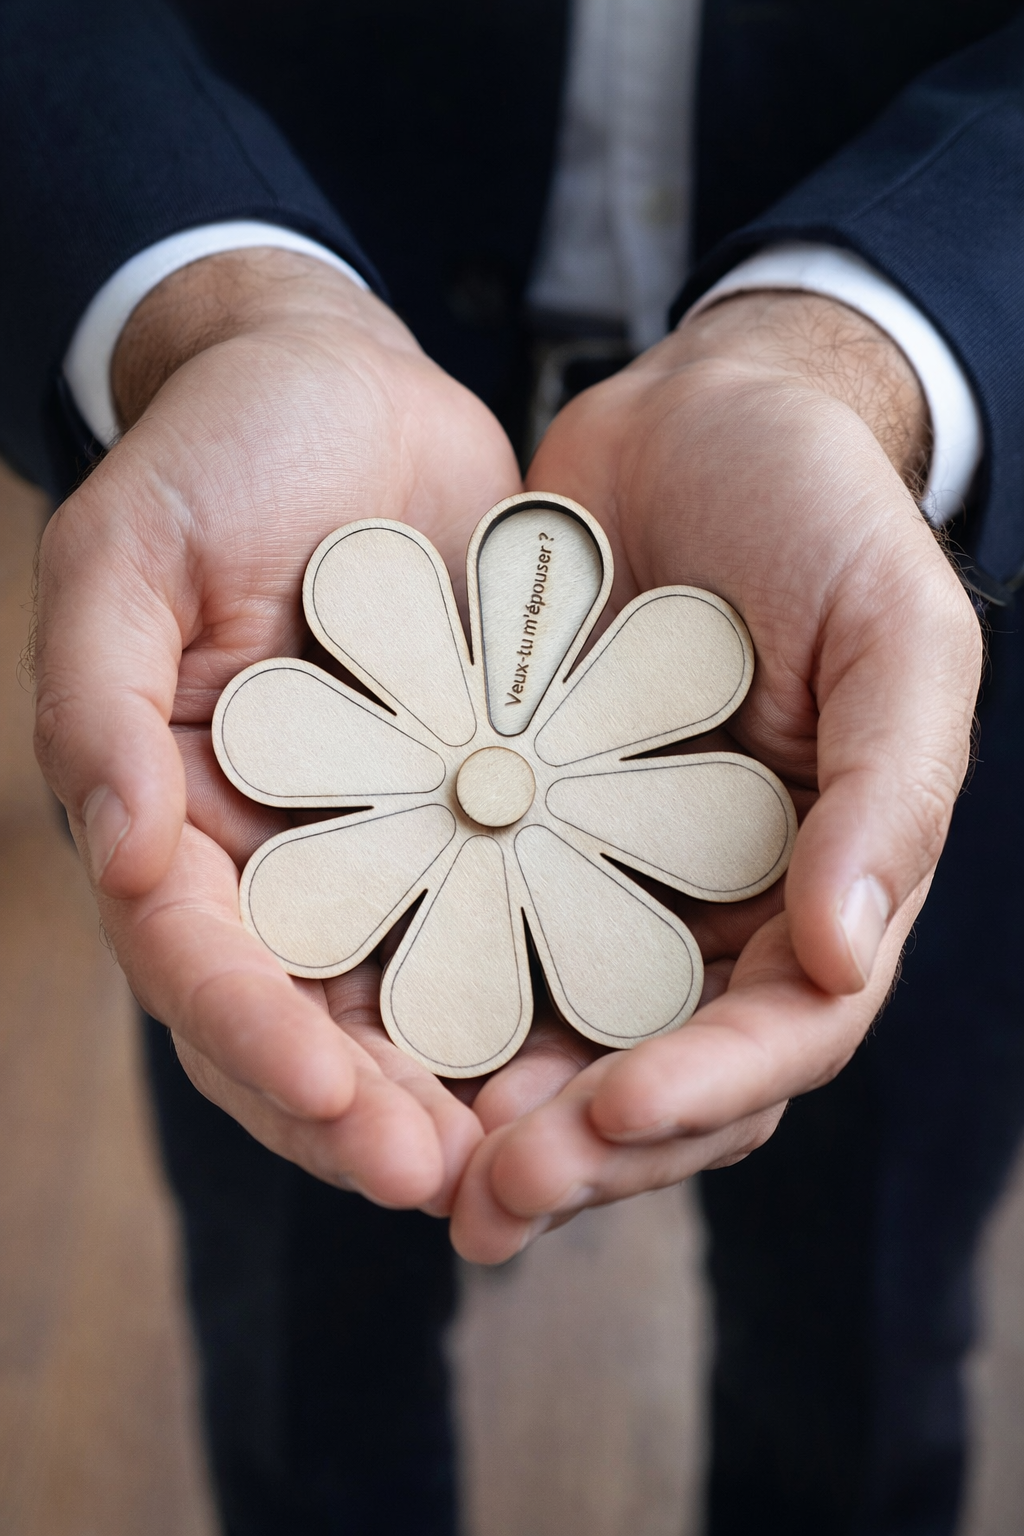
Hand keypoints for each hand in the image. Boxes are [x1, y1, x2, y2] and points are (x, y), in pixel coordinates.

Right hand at [32, 249, 522, 1208]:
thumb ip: (97, 700)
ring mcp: (376, 840)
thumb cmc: (217, 457)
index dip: (259, 1046)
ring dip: (465, 1085)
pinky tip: (610, 1034)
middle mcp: (274, 856)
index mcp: (171, 820)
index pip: (200, 966)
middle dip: (370, 1111)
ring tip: (541, 1154)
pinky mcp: (472, 805)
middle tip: (457, 1182)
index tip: (341, 1106)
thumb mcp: (128, 554)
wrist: (345, 389)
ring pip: (410, 998)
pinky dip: (540, 980)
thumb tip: (116, 855)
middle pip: (307, 1022)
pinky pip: (502, 911)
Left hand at [450, 290, 981, 1260]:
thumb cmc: (825, 513)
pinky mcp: (524, 829)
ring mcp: (616, 875)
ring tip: (407, 1153)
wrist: (704, 412)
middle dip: (585, 1147)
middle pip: (664, 1074)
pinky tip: (360, 1032)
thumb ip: (893, 795)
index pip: (783, 1032)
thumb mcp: (897, 635)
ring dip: (495, 1112)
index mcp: (824, 882)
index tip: (610, 1111)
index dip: (706, 1091)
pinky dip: (435, 996)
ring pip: (562, 1033)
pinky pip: (478, 930)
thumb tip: (846, 955)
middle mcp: (718, 906)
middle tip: (487, 1192)